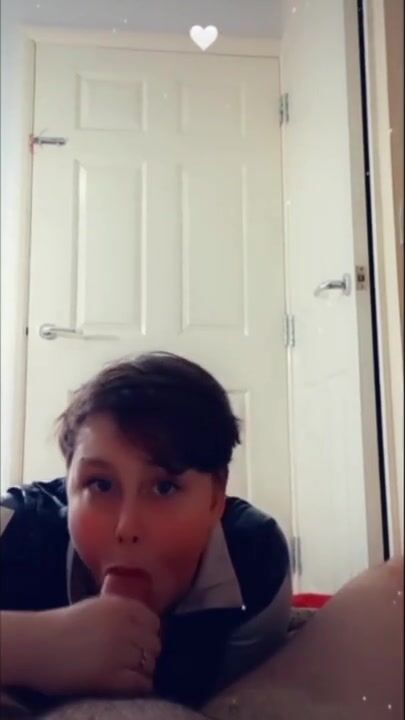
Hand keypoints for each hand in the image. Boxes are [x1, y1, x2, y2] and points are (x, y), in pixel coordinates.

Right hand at [29, 595, 160, 697]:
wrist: (38, 645)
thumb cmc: (62, 625)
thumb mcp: (96, 607)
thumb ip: (120, 612)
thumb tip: (141, 625)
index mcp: (121, 606)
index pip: (154, 622)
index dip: (149, 633)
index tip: (141, 641)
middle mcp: (124, 626)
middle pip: (154, 644)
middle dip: (147, 653)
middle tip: (135, 660)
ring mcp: (118, 651)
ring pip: (149, 664)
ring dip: (143, 670)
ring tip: (131, 673)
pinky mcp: (111, 676)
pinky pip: (140, 683)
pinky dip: (140, 686)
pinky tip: (131, 685)